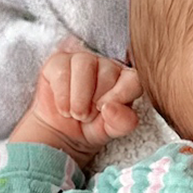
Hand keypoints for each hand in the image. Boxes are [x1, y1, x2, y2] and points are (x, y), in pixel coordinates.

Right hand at [20, 35, 141, 156]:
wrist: (61, 132)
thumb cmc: (91, 127)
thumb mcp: (110, 131)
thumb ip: (122, 122)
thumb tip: (110, 108)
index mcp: (125, 81)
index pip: (134, 79)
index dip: (121, 95)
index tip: (106, 111)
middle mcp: (106, 66)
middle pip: (108, 71)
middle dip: (96, 100)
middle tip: (88, 117)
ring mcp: (82, 59)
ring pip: (84, 64)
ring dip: (79, 97)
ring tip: (76, 114)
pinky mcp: (59, 61)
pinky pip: (62, 70)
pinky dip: (62, 95)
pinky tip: (64, 108)